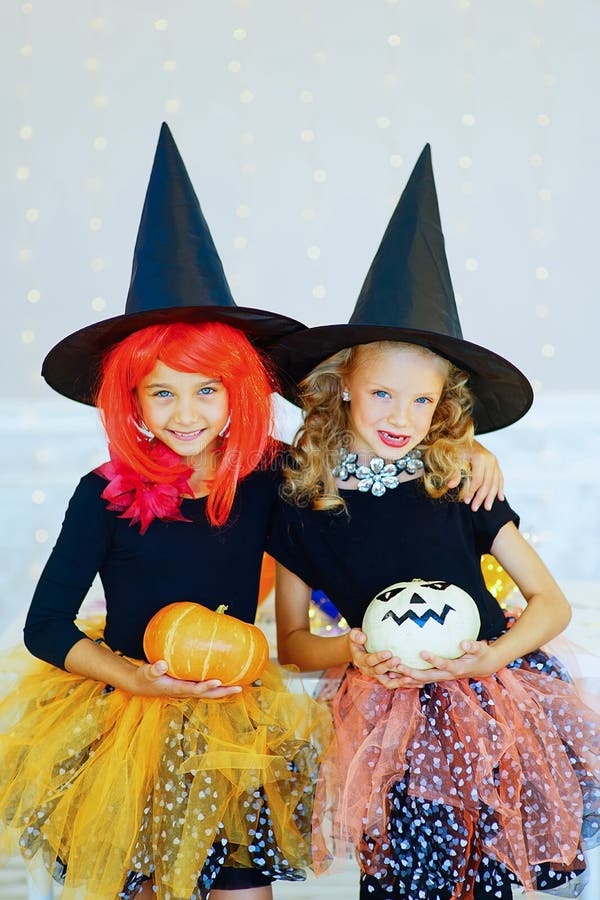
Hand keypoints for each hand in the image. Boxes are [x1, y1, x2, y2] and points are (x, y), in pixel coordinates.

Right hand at [125, 659, 242, 698]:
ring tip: (240, 684)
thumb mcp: (146, 673)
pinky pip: (204, 686)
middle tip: (239, 688)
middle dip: (223, 692)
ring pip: (208, 692)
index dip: (206, 687)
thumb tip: (162, 664)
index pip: (195, 690)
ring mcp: (187, 689)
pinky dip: (216, 684)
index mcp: (176, 689)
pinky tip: (225, 676)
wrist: (140, 685)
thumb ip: (154, 669)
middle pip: (207, 694)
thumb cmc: (144, 678)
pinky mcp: (187, 685)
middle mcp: (185, 691)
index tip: (219, 681)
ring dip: (223, 690)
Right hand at [348, 629, 422, 688]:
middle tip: (398, 659)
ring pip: (387, 682)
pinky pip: (394, 683)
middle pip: (378, 671)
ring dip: (398, 681)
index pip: (369, 660)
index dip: (378, 658)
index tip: (388, 652)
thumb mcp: (353, 635)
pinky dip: (404, 683)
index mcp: (360, 660)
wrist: (358, 650)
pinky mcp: (385, 678)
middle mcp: (368, 670)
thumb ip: (356, 635)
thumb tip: (362, 638)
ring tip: (410, 678)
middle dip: (388, 666)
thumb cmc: (357, 639)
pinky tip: (417, 682)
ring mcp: (377, 676)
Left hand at [390, 639, 501, 683]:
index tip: (422, 652)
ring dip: (407, 678)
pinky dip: (410, 678)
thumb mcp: (481, 649)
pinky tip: (396, 674)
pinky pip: (422, 679)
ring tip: (391, 673)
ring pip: (422, 680)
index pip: (444, 666)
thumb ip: (473, 646)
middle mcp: (448, 675)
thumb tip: (464, 643)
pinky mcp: (438, 676)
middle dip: (413, 673)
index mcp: (458, 668)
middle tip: (399, 666)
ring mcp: (442, 677)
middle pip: (428, 677)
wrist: (483, 666)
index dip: (434, 661)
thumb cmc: (481, 654)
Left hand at [449, 441, 503, 510]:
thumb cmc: (457, 447)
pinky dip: (500, 488)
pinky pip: (500, 478)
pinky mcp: (496, 463)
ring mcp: (494, 461)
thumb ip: (454, 472)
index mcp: (480, 457)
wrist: (463, 437)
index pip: (477, 480)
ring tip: (487, 507)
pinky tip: (500, 498)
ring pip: (495, 482)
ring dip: (491, 496)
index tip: (466, 501)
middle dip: (481, 497)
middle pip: (487, 483)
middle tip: (475, 508)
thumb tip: (451, 485)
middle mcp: (490, 459)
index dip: (472, 492)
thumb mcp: (453, 458)